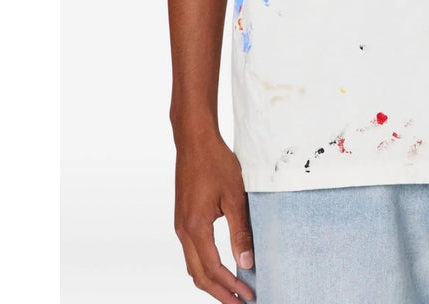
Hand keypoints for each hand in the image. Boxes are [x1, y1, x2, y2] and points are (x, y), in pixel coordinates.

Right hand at [173, 133, 255, 302]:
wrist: (194, 140)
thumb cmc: (216, 162)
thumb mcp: (235, 196)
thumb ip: (240, 232)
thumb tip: (246, 263)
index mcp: (195, 227)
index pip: (212, 269)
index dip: (230, 287)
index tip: (247, 297)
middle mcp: (183, 231)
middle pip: (198, 275)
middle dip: (219, 293)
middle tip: (240, 303)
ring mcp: (180, 225)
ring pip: (193, 265)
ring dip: (212, 281)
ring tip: (233, 290)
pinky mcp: (183, 218)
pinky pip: (192, 251)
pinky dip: (206, 265)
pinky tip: (221, 266)